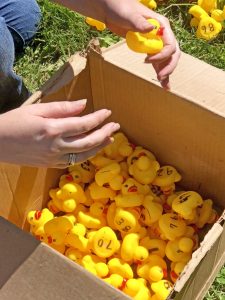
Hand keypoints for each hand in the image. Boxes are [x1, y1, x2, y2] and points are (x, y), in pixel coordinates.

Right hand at [0, 100, 119, 167]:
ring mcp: (54, 158)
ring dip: (100, 146)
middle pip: (89, 141)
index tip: (108, 112)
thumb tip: (84, 104)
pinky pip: (74, 161)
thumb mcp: (36, 110)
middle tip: (115, 126)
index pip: (84, 124)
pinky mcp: (51, 164)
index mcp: (53, 129)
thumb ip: (62, 108)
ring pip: (84, 154)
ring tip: (110, 139)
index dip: (99, 118)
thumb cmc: (13, 123)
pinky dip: (87, 155)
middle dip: (105, 133)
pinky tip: (92, 149)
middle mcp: (57, 146)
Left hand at [102, 0, 180, 89]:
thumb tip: (151, 29)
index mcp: (161, 25)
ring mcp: (156, 43)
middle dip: (168, 66)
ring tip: (164, 85)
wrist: (111, 10)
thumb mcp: (129, 14)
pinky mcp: (149, 49)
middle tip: (160, 77)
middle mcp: (161, 35)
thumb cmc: (121, 8)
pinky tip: (163, 84)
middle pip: (172, 53)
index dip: (162, 55)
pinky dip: (160, 71)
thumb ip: (139, 22)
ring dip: (166, 72)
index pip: (170, 43)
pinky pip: (158, 62)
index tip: (147, 60)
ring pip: (167, 59)